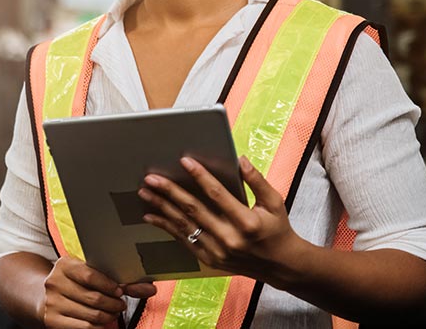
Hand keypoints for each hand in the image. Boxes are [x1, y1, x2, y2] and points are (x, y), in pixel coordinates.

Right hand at [40, 256, 154, 328]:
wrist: (43, 296)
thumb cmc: (75, 282)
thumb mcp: (89, 273)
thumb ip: (118, 280)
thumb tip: (151, 288)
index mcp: (65, 265)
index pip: (90, 275)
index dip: (109, 285)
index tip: (121, 291)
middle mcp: (55, 282)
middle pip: (93, 298)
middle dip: (113, 304)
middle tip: (121, 304)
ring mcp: (52, 303)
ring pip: (91, 315)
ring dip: (108, 316)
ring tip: (113, 312)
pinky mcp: (52, 321)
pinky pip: (84, 328)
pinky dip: (99, 327)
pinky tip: (103, 323)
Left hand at [138, 156, 303, 284]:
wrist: (280, 266)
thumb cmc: (277, 229)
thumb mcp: (274, 202)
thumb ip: (257, 181)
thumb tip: (240, 160)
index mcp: (247, 223)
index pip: (218, 195)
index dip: (200, 176)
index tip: (184, 161)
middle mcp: (229, 239)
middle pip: (193, 210)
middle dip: (170, 192)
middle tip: (152, 178)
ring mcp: (217, 252)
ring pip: (183, 226)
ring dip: (161, 208)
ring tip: (145, 192)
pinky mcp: (209, 259)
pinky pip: (183, 240)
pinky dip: (165, 227)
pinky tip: (151, 216)